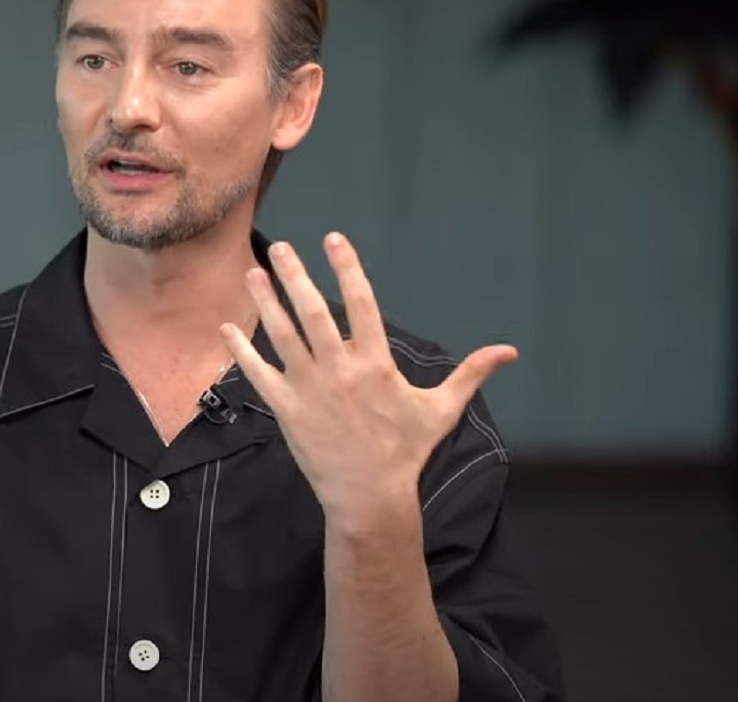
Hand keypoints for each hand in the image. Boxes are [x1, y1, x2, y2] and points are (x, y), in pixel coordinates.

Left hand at [219, 233, 516, 524]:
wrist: (370, 497)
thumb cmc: (405, 452)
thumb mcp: (440, 411)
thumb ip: (470, 374)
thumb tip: (509, 352)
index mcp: (376, 363)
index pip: (360, 303)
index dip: (347, 269)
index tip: (333, 240)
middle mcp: (340, 369)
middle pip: (313, 312)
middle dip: (294, 276)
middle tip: (279, 248)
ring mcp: (310, 389)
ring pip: (283, 337)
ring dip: (266, 303)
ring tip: (252, 274)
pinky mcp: (286, 409)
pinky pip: (258, 374)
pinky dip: (241, 351)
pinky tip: (227, 329)